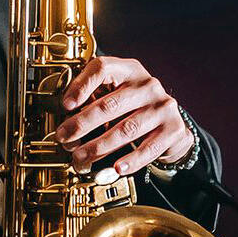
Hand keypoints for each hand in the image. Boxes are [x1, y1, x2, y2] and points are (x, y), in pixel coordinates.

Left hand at [54, 56, 194, 178]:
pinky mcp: (173, 129)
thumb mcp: (116, 94)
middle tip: (64, 138)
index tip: (66, 105)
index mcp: (129, 70)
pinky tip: (117, 168)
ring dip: (99, 147)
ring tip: (81, 158)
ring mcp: (162, 107)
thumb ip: (94, 98)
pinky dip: (131, 160)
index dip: (81, 85)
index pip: (103, 68)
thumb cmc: (135, 108)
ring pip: (126, 129)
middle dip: (82, 124)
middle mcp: (148, 85)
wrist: (171, 125)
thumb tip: (66, 120)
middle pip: (110, 104)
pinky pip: (148, 148)